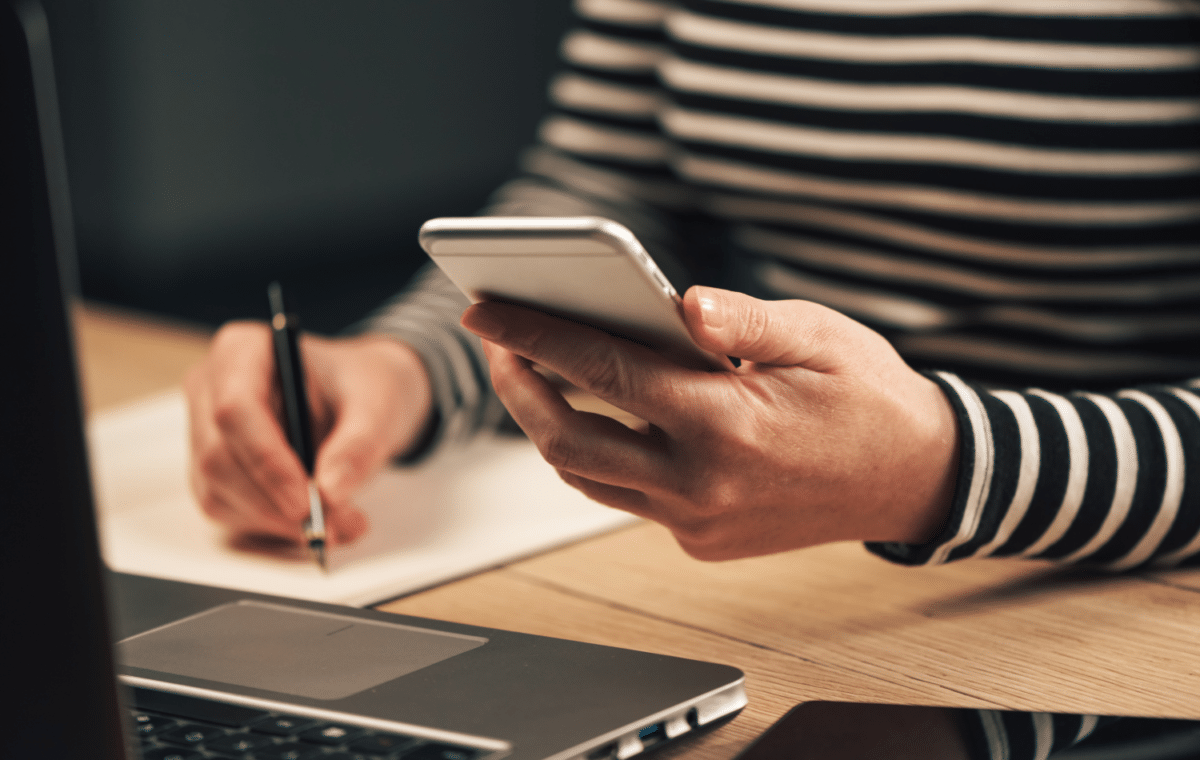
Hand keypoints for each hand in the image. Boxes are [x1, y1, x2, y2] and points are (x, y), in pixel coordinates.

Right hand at [184, 323, 432, 545]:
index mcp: (243, 350)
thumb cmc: (363, 386)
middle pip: (220, 458)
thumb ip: (360, 444)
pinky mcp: (215, 470)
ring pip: (219, 492)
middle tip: (337, 525)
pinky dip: (272, 528)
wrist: (362, 397)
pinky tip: (316, 524)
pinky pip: (228, 510)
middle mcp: (211, 389)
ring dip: (277, 523)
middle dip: (276, 503)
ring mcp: (207, 431)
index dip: (267, 462)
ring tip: (341, 525)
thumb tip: (332, 491)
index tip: (308, 502)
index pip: (235, 410)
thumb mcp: (379, 403)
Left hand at [462, 286, 958, 559]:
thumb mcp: (818, 335)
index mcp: (726, 422)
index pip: (602, 369)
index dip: (534, 334)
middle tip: (496, 342)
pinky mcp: (703, 541)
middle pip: (568, 440)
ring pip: (588, 477)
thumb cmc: (867, 396)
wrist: (915, 479)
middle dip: (517, 387)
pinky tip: (600, 414)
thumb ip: (742, 320)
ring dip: (548, 426)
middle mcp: (701, 484)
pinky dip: (600, 456)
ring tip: (534, 374)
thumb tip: (679, 301)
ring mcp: (698, 523)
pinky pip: (627, 499)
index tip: (485, 309)